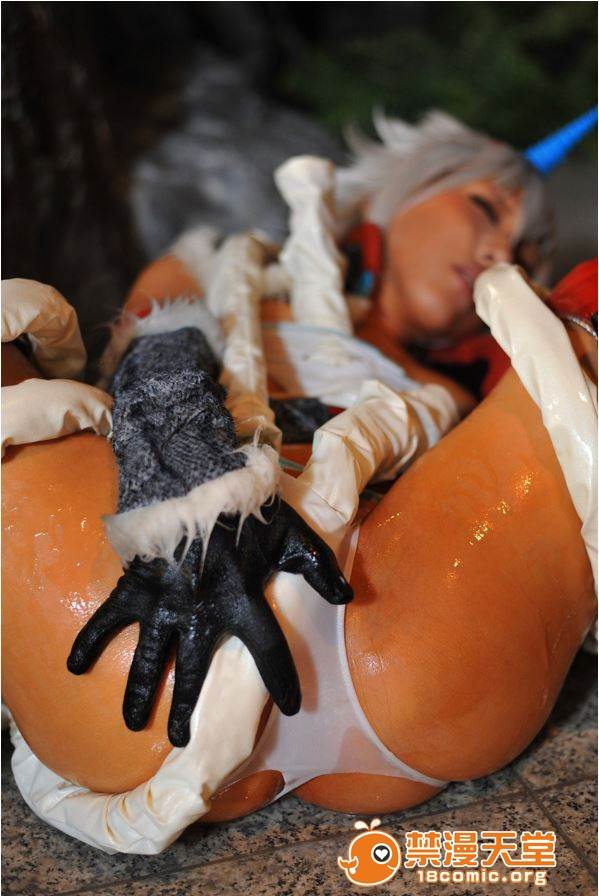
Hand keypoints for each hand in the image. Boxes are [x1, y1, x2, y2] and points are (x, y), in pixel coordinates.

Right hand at [67, 499, 352, 746]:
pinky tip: (73, 668)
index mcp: (241, 599)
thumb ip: (319, 566)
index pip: (268, 651)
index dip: (282, 680)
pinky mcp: (136, 584)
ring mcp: (163, 600)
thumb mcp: (291, 532)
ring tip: (133, 724)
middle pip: (196, 670)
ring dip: (140, 692)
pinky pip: (106, 618)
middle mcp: (201, 610)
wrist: (194, 469)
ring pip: (150, 657)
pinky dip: (89, 640)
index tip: (291, 707)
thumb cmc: (246, 504)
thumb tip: (348, 597)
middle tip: (180, 740)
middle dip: (188, 709)